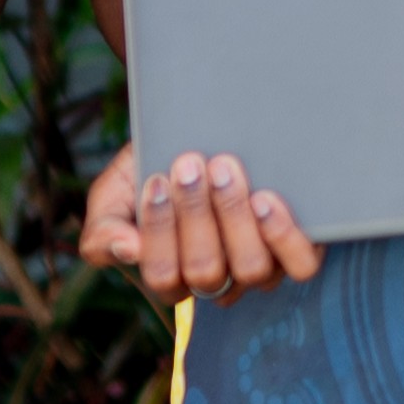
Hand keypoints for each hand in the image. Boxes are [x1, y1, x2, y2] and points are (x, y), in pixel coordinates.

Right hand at [81, 145, 321, 306]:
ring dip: (235, 218)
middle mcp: (219, 276)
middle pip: (206, 272)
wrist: (203, 126)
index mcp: (172, 273)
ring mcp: (260, 264)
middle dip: (196, 214)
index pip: (164, 277)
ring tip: (226, 171)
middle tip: (191, 163)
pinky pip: (300, 265)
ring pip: (252, 270)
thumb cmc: (156, 162)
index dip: (160, 231)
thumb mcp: (116, 190)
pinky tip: (266, 199)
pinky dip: (283, 236)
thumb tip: (125, 249)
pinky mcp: (296, 247)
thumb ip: (104, 226)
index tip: (158, 179)